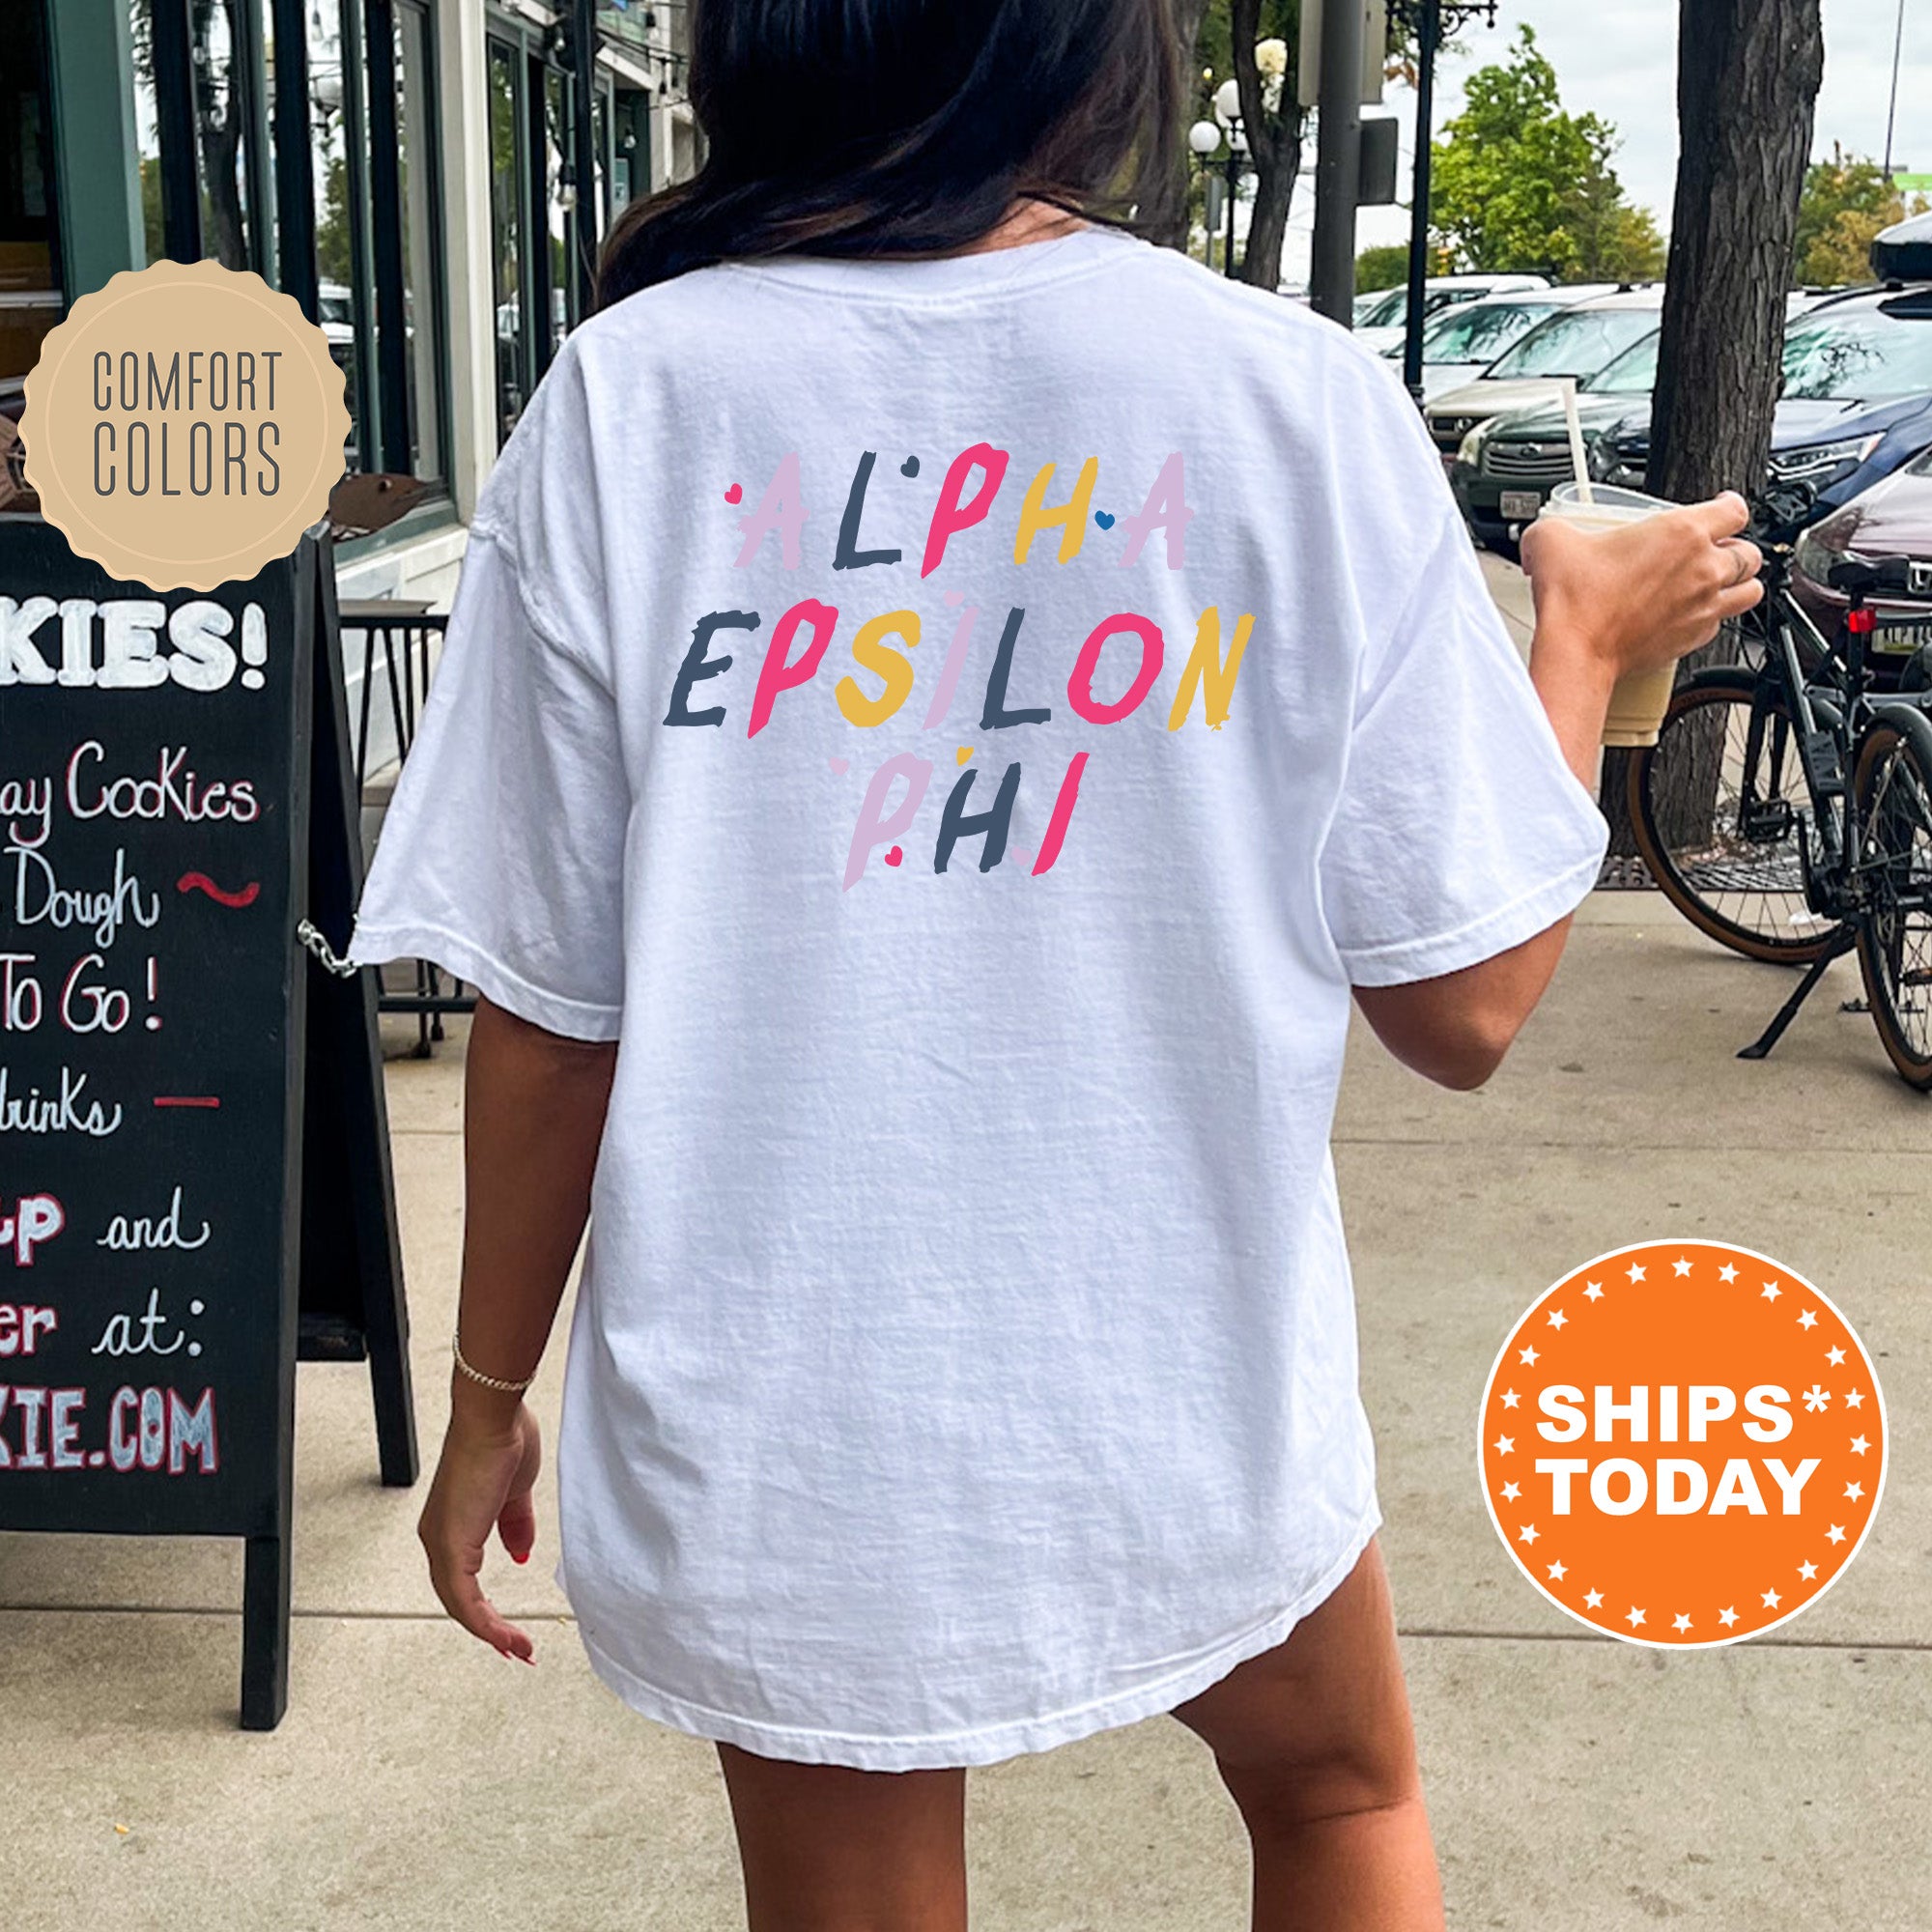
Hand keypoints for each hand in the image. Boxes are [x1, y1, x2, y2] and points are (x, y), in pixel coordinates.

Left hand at [418, 1396, 542, 1662]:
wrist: (494, 1418)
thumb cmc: (503, 1441)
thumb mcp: (516, 1494)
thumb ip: (516, 1527)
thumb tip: (520, 1556)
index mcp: (452, 1525)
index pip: (462, 1580)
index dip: (486, 1609)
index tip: (510, 1630)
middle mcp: (438, 1538)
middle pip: (458, 1600)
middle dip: (489, 1630)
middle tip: (517, 1650)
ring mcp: (442, 1542)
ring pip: (460, 1605)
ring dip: (491, 1632)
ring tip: (520, 1649)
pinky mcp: (451, 1545)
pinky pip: (464, 1598)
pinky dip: (485, 1623)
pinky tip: (505, 1636)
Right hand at [1519, 491, 1764, 682]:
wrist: (1577, 651)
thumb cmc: (1576, 601)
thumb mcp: (1553, 540)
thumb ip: (1555, 527)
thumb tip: (1544, 535)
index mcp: (1682, 532)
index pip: (1735, 510)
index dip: (1731, 505)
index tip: (1722, 507)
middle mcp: (1703, 568)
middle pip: (1750, 552)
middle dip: (1737, 549)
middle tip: (1716, 549)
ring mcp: (1704, 606)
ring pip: (1750, 590)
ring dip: (1740, 583)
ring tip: (1722, 582)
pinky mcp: (1694, 638)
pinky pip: (1721, 625)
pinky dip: (1714, 617)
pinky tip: (1693, 614)